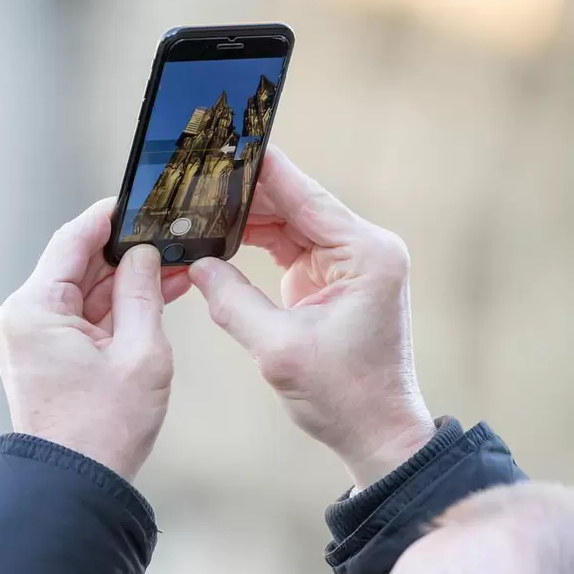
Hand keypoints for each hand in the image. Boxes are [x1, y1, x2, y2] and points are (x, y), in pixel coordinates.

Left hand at [0, 199, 189, 480]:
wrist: (77, 483)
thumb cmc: (101, 431)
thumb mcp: (140, 352)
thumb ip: (144, 293)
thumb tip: (145, 256)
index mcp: (33, 310)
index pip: (71, 240)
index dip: (108, 218)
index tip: (136, 203)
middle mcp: (22, 318)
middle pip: (78, 265)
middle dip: (126, 255)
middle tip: (167, 241)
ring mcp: (30, 336)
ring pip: (84, 291)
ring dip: (125, 283)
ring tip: (171, 272)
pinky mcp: (43, 352)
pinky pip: (82, 316)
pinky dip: (115, 308)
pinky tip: (151, 297)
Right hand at [189, 149, 434, 488]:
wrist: (377, 430)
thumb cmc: (343, 396)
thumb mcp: (279, 349)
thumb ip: (233, 301)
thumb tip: (197, 265)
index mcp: (364, 254)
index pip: (305, 195)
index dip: (261, 169)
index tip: (224, 143)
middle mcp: (364, 249)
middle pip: (296, 203)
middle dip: (245, 194)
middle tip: (196, 180)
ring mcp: (351, 262)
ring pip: (291, 222)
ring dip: (248, 219)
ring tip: (200, 207)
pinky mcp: (335, 278)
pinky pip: (292, 246)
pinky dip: (258, 242)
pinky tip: (223, 236)